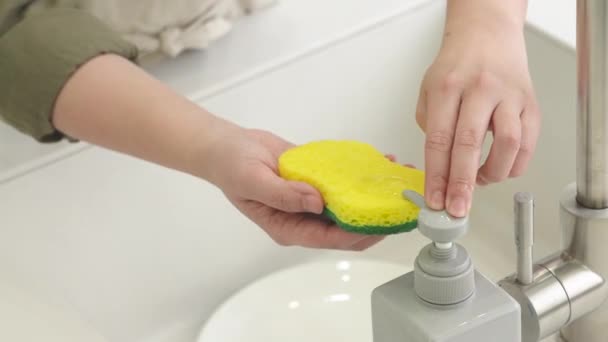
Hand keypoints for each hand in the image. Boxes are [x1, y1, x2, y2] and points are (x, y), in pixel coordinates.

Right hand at [204, 126, 384, 249]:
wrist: (227, 146)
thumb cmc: (232, 167)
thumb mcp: (253, 181)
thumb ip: (284, 195)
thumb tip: (318, 203)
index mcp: (289, 227)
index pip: (330, 238)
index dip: (359, 234)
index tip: (383, 224)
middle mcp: (304, 218)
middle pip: (346, 226)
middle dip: (374, 218)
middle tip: (400, 204)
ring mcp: (311, 200)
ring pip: (348, 205)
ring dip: (372, 195)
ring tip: (397, 181)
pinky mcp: (316, 182)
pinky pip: (343, 183)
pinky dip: (360, 176)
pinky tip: (379, 163)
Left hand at [415, 12, 540, 216]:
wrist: (487, 36)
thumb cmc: (456, 66)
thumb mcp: (428, 90)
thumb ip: (430, 126)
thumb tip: (439, 167)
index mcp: (447, 88)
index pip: (439, 140)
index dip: (436, 176)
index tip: (435, 200)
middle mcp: (479, 90)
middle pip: (469, 145)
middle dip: (462, 184)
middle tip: (457, 209)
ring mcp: (508, 96)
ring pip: (507, 144)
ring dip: (492, 174)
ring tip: (480, 183)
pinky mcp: (530, 103)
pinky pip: (528, 142)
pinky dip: (515, 164)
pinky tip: (501, 170)